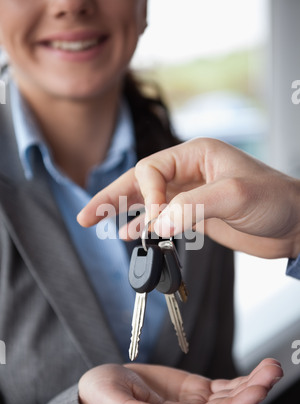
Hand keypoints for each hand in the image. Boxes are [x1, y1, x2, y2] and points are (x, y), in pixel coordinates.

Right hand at [77, 138, 299, 258]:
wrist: (295, 224)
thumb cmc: (275, 200)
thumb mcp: (235, 196)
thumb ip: (193, 206)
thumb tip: (157, 223)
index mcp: (196, 155)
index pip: (153, 170)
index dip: (148, 195)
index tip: (158, 220)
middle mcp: (190, 171)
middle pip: (141, 181)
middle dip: (112, 196)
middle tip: (86, 215)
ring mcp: (191, 194)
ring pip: (148, 200)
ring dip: (123, 211)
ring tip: (95, 222)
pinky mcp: (196, 215)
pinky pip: (162, 218)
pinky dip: (144, 225)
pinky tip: (130, 233)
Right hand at [78, 358, 282, 403]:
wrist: (104, 386)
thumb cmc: (103, 397)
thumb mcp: (113, 401)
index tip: (257, 391)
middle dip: (253, 391)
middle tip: (272, 371)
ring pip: (229, 397)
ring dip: (252, 383)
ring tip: (272, 366)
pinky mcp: (194, 390)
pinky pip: (223, 387)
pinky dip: (241, 380)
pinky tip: (257, 372)